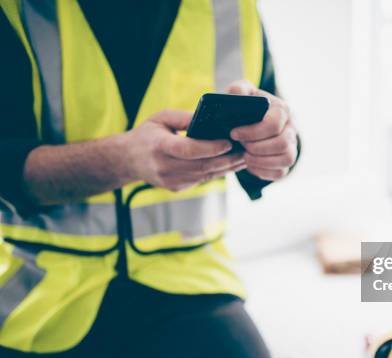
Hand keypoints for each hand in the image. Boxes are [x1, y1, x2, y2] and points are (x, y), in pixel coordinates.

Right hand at [124, 109, 245, 190]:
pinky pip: (201, 180)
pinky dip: (217, 172)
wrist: (128, 160)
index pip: (189, 149)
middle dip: (226, 159)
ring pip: (205, 175)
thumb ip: (183, 117)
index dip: (210, 147)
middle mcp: (164, 167)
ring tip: (243, 157)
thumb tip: (208, 119)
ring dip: (226, 168)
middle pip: (202, 166)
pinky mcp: (177, 187)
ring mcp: (171, 180)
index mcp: (159, 146)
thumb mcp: (161, 118)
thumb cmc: (147, 134)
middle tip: (245, 150)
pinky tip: (229, 164)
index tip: (228, 142)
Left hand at [226, 81, 297, 180]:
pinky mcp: (286, 161)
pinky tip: (251, 164)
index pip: (273, 124)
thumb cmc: (246, 106)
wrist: (252, 121)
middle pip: (282, 144)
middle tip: (241, 145)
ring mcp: (292, 146)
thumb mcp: (241, 93)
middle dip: (256, 148)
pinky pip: (281, 172)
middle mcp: (291, 128)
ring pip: (286, 160)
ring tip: (246, 156)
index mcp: (282, 109)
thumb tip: (238, 95)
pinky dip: (264, 171)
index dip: (252, 132)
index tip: (234, 133)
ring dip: (261, 161)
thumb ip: (238, 90)